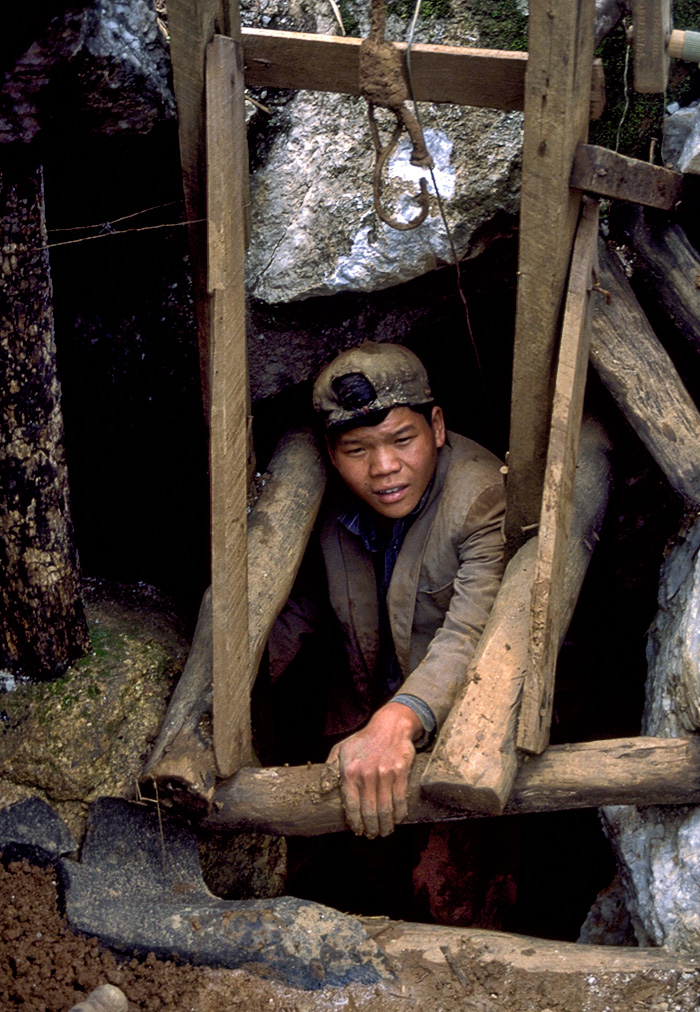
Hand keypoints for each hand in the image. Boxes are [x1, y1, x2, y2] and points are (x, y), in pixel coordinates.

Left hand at [327, 702, 422, 837]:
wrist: (389, 726)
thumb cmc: (363, 741)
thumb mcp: (341, 750)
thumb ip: (330, 769)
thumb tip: (322, 789)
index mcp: (350, 771)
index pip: (351, 805)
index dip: (355, 822)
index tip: (358, 831)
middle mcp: (366, 774)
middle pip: (369, 811)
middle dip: (371, 828)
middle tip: (373, 835)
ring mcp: (385, 773)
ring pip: (385, 809)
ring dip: (386, 825)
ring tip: (385, 831)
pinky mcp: (401, 771)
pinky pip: (400, 799)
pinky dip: (399, 813)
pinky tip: (398, 819)